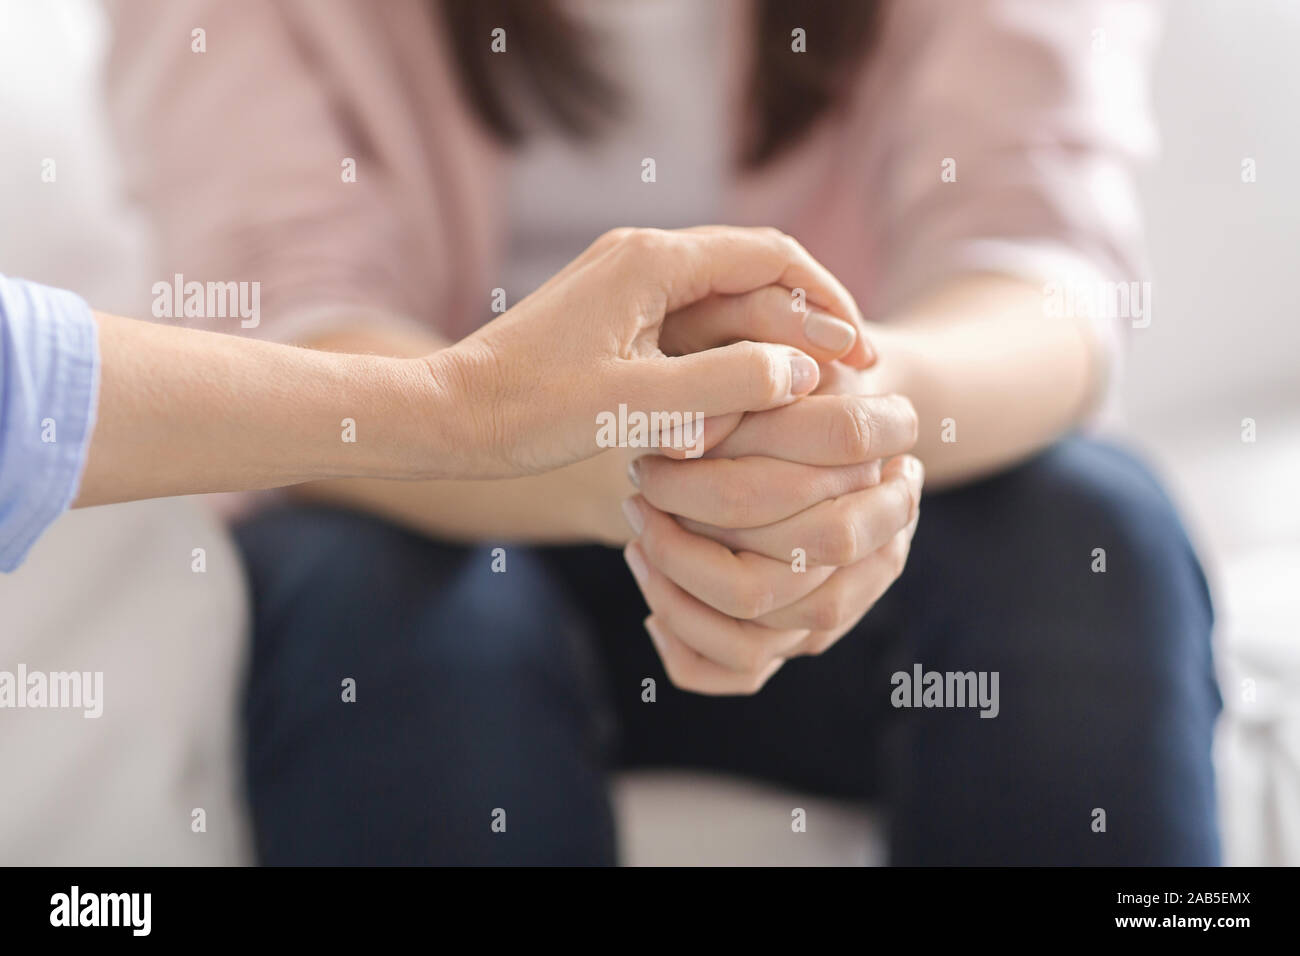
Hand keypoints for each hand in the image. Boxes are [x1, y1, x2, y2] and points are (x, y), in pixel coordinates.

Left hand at [424, 227, 871, 477]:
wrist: (447, 418)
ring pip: (724, 306)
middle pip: (753, 277)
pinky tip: (755, 401)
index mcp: (650, 261)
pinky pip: (692, 330)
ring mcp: (626, 289)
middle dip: (808, 324)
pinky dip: (729, 359)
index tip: (864, 353)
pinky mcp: (615, 321)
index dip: (828, 301)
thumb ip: (727, 385)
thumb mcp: (636, 407)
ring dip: (770, 344)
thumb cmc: (529, 413)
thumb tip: (805, 369)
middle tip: (855, 378)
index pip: (771, 257)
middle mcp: (641, 260)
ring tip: (816, 394)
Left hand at [621, 388, 922, 694]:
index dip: (733, 465)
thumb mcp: (768, 354)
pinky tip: (651, 609)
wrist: (818, 426)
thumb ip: (741, 380)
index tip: (666, 445)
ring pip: (756, 627)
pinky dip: (686, 647)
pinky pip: (740, 672)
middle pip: (784, 563)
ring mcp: (843, 600)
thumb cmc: (779, 378)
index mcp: (885, 466)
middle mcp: (881, 543)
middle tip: (639, 490)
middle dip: (690, 533)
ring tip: (637, 543)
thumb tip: (685, 439)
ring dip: (677, 591)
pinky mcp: (801, 641)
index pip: (816, 486)